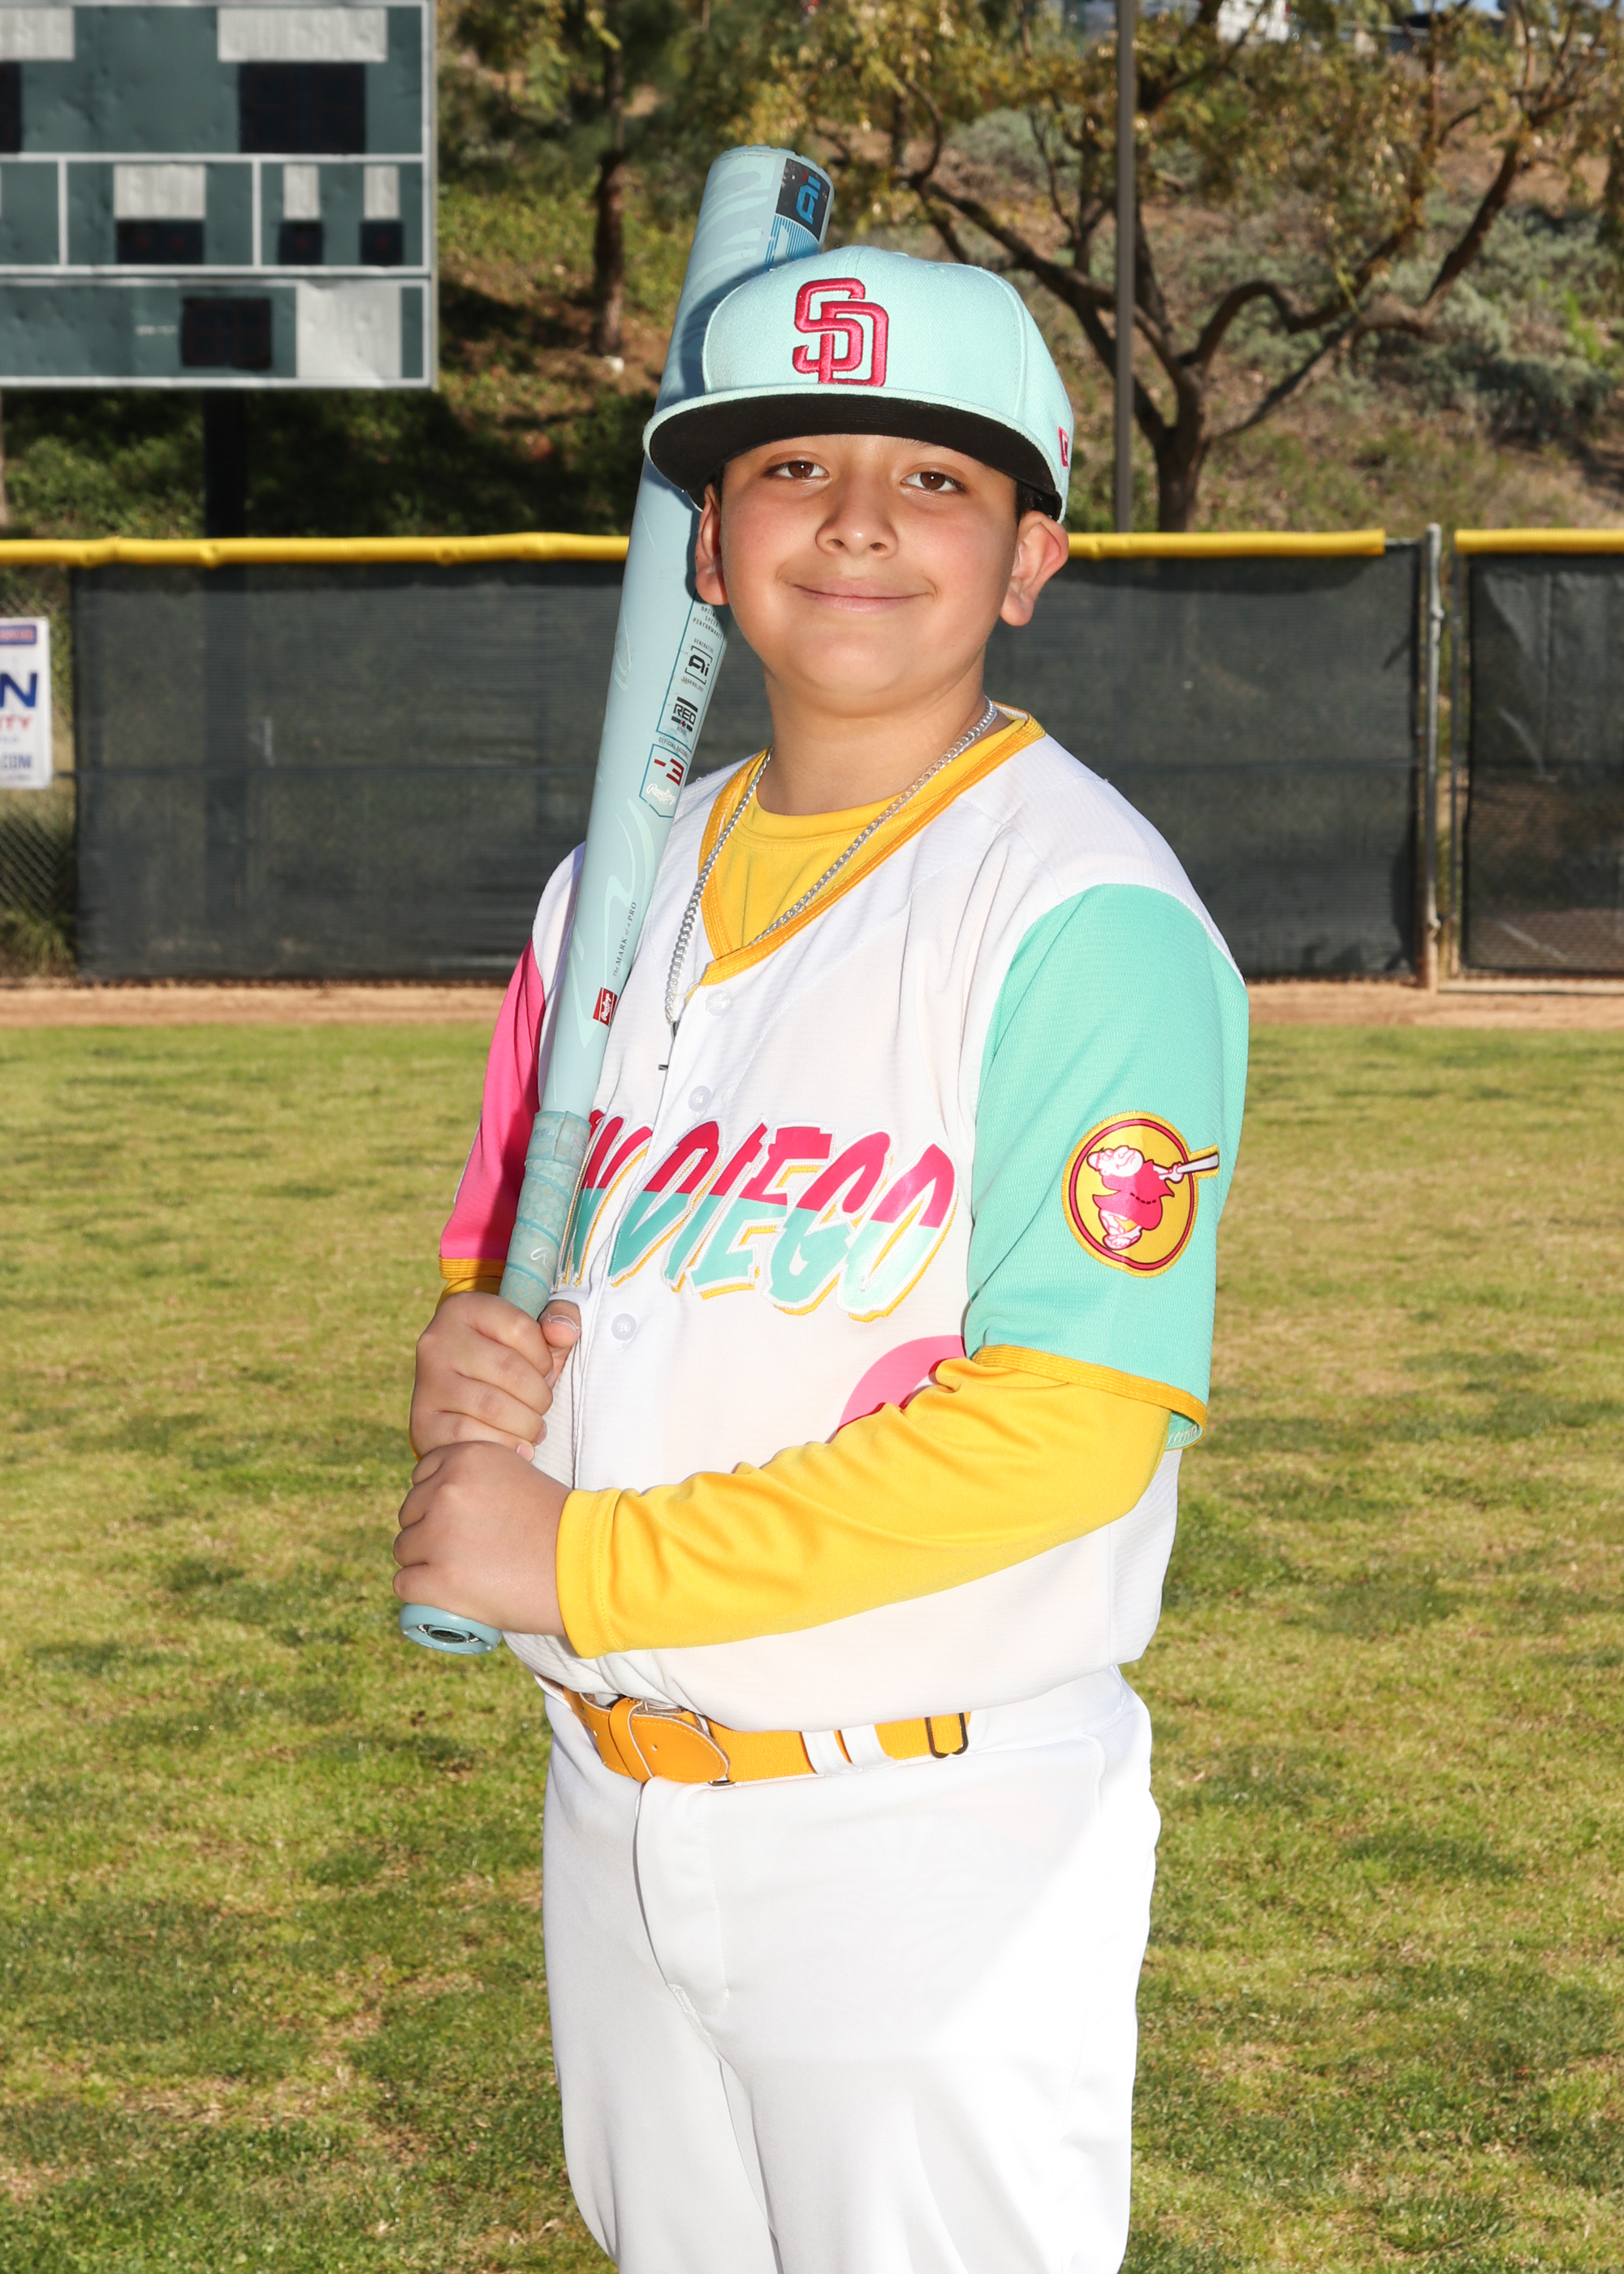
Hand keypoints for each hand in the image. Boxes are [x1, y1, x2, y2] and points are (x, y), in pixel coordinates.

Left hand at [393, 1440, 569, 1635]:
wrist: (587, 1564)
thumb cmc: (558, 1525)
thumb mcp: (517, 1474)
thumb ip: (480, 1477)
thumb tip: (445, 1496)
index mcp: (467, 1457)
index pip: (422, 1477)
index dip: (435, 1501)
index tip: (458, 1520)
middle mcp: (447, 1489)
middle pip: (410, 1514)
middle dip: (428, 1532)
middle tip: (464, 1551)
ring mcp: (439, 1534)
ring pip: (404, 1551)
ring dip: (424, 1564)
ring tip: (461, 1574)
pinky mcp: (438, 1578)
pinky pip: (405, 1585)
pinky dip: (421, 1594)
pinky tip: (444, 1595)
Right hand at [410, 1293, 581, 1456]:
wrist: (460, 1410)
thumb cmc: (508, 1368)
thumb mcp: (536, 1338)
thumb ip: (560, 1319)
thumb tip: (564, 1331)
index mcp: (464, 1307)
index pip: (520, 1328)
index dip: (545, 1358)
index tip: (545, 1373)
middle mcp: (437, 1339)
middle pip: (509, 1369)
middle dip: (540, 1396)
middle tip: (543, 1408)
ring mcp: (427, 1380)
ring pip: (492, 1406)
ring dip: (526, 1425)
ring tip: (533, 1430)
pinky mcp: (423, 1420)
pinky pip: (470, 1435)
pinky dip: (503, 1445)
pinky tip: (516, 1446)